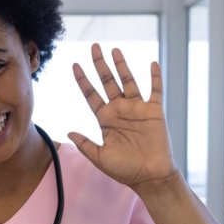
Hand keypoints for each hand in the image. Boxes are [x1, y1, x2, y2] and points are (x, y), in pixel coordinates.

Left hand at [69, 44, 176, 191]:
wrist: (150, 177)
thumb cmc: (125, 170)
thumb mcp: (99, 157)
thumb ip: (85, 144)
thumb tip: (68, 132)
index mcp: (105, 119)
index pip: (91, 95)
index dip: (83, 80)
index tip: (74, 65)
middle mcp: (120, 110)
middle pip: (108, 82)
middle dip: (100, 65)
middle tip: (94, 47)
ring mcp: (137, 109)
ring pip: (128, 81)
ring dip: (122, 66)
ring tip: (114, 50)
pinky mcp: (154, 112)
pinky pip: (155, 90)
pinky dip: (154, 77)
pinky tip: (152, 63)